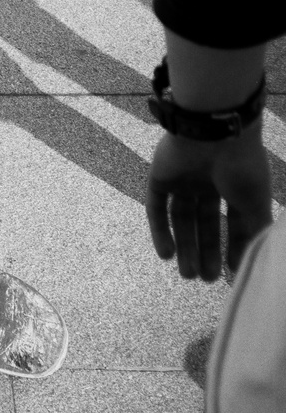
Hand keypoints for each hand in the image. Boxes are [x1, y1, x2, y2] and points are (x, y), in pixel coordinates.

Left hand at [145, 125, 271, 279]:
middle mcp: (207, 182)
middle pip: (203, 223)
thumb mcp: (255, 202)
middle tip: (204, 279)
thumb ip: (253, 230)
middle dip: (204, 251)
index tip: (229, 272)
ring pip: (180, 219)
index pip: (230, 221)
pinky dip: (159, 231)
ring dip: (184, 247)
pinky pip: (156, 208)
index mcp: (233, 184)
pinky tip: (166, 255)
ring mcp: (182, 180)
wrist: (213, 132)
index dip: (230, 246)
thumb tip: (250, 259)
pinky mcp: (159, 177)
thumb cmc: (241, 167)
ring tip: (187, 274)